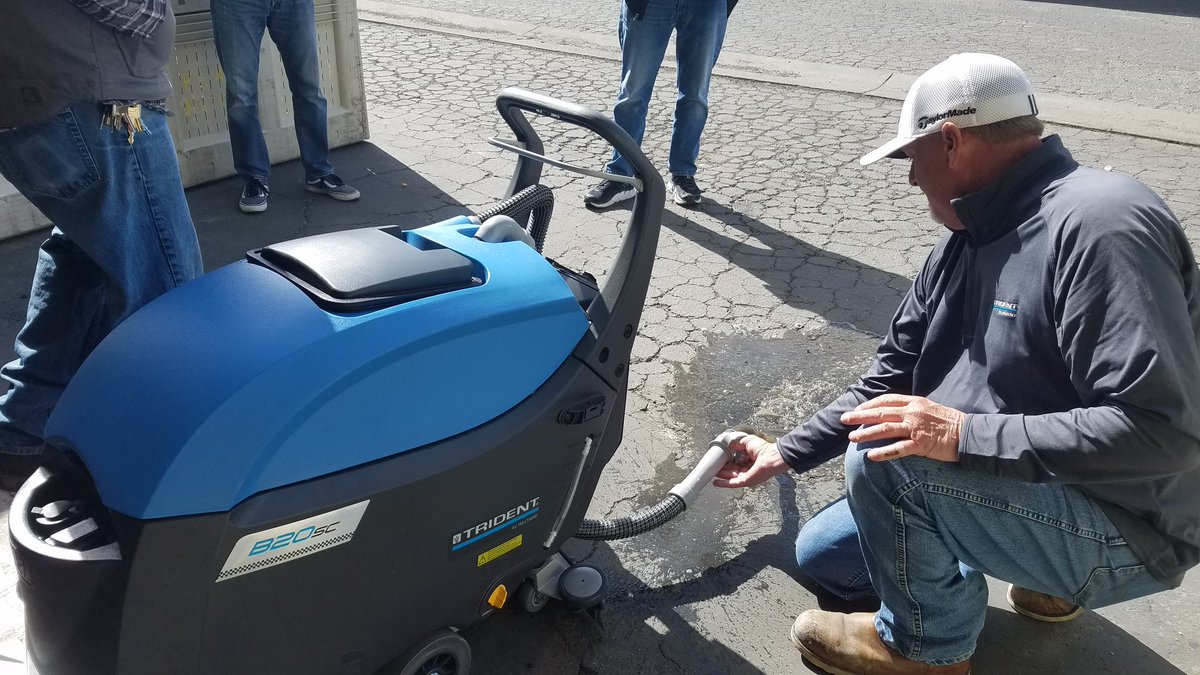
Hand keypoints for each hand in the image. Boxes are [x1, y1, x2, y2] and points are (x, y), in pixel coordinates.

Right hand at [712, 434, 788, 487]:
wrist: (771, 456)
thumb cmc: (763, 449)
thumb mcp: (746, 442)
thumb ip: (736, 443)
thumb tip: (727, 444)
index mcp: (749, 460)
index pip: (735, 462)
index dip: (727, 461)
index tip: (719, 460)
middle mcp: (748, 469)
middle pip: (732, 471)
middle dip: (722, 470)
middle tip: (714, 468)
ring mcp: (746, 476)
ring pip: (731, 477)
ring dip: (722, 475)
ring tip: (713, 473)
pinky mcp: (746, 481)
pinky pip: (732, 483)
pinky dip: (724, 483)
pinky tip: (716, 483)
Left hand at [840, 394, 964, 462]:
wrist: (969, 434)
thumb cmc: (950, 422)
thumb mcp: (929, 408)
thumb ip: (911, 409)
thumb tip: (894, 413)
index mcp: (914, 402)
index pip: (886, 400)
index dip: (869, 405)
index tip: (857, 410)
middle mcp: (913, 413)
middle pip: (881, 413)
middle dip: (860, 416)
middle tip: (845, 420)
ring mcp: (916, 428)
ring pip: (885, 429)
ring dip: (866, 433)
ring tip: (852, 437)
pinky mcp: (921, 445)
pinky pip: (898, 449)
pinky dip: (883, 453)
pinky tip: (871, 456)